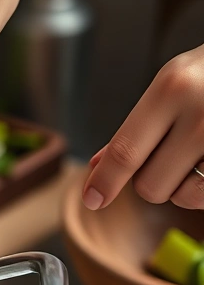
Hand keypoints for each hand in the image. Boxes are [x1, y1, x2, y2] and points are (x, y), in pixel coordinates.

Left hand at [84, 44, 203, 210]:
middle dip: (152, 179)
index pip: (126, 151)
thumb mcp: (173, 84)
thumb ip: (135, 127)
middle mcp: (201, 112)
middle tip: (169, 154)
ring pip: (183, 196)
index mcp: (173, 88)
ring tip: (196, 156)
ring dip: (183, 187)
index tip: (92, 199)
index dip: (105, 182)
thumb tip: (98, 166)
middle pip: (150, 185)